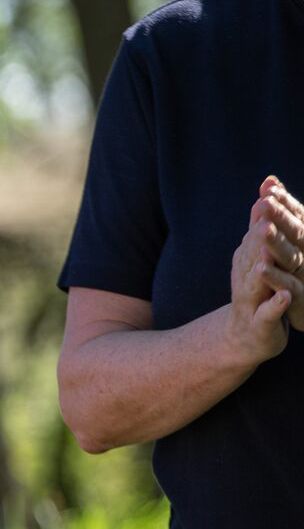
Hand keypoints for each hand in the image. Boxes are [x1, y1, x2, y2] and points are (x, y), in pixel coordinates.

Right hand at [227, 176, 303, 359]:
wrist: (243, 339)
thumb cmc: (256, 295)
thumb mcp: (258, 260)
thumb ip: (260, 230)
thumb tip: (265, 194)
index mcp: (249, 261)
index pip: (256, 234)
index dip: (263, 213)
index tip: (270, 189)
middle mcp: (246, 277)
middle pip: (254, 252)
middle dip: (259, 233)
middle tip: (264, 209)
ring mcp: (252, 301)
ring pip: (257, 281)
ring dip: (262, 268)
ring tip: (268, 253)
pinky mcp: (261, 324)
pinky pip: (268, 314)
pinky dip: (275, 305)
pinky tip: (286, 295)